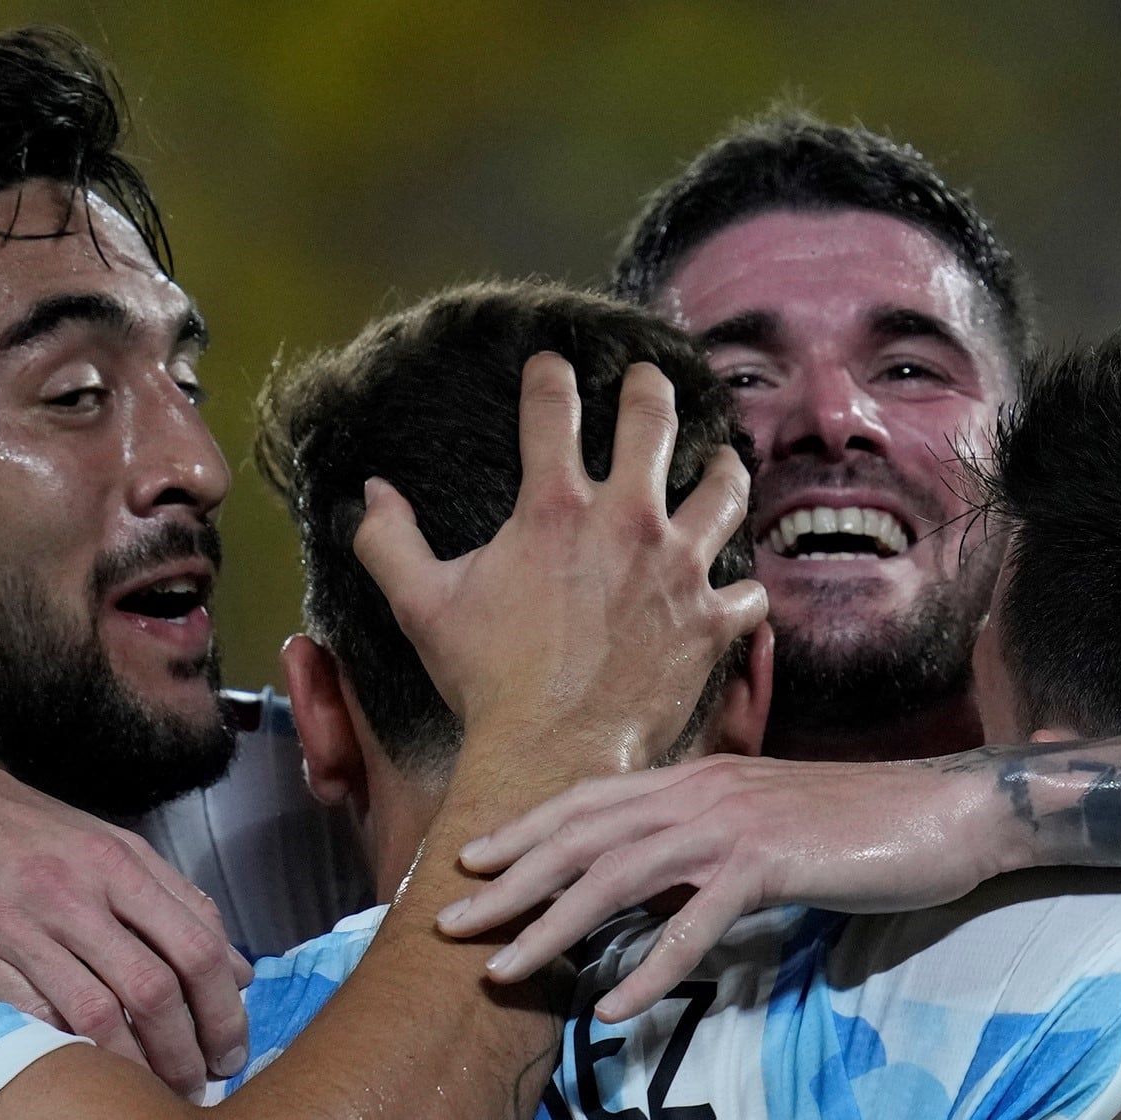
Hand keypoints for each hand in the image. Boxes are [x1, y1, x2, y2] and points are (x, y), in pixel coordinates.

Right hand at [0, 746, 251, 1093]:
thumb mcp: (110, 846)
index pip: (196, 946)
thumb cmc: (26, 831)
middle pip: (152, 989)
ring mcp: (20, 926)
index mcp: (117, 863)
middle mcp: (73, 893)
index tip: (232, 1048)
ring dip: (136, 1066)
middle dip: (186, 1049)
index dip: (224, 1009)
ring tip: (156, 1091)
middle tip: (201, 1084)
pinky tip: (94, 1073)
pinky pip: (34, 1018)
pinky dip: (72, 1052)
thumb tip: (239, 973)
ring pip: (97, 1013)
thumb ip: (178, 904)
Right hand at [354, 353, 763, 786]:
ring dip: (723, 470)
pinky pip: (749, 592)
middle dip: (650, 388)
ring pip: (723, 491)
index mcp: (555, 507)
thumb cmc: (486, 682)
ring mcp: (678, 570)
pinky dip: (742, 589)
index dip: (551, 375)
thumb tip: (371, 492)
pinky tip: (734, 589)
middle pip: (653, 420)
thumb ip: (388, 541)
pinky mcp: (711, 622)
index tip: (553, 365)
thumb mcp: (421, 606)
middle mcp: (627, 523)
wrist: (552, 753)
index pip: (553, 407)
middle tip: (650, 379)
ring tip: (721, 463)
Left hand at [435, 753, 1007, 1021]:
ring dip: (553, 929)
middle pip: (582, 838)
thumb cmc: (862, 830)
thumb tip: (659, 890)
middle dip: (509, 885)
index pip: (590, 802)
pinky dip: (649, 971)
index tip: (471, 864)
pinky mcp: (769, 866)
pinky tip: (612, 1009)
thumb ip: (709, 850)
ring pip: (617, 877)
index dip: (525, 831)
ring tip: (503, 974)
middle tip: (448, 925)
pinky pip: (692, 927)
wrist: (945, 815)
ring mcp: (733, 826)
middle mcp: (702, 792)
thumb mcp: (768, 830)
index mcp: (699, 778)